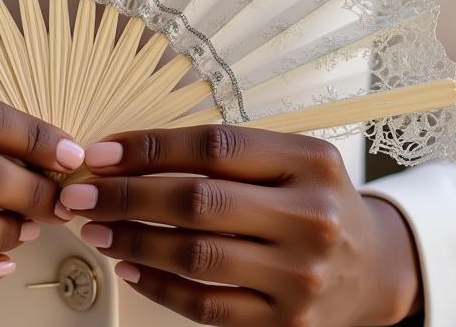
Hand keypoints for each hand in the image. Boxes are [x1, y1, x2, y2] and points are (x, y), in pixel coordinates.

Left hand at [58, 126, 420, 326]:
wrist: (375, 268)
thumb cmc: (315, 200)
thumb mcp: (290, 159)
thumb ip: (226, 153)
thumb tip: (129, 155)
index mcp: (308, 161)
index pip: (214, 146)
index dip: (149, 148)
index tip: (101, 153)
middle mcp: (309, 217)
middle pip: (199, 201)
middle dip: (127, 197)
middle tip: (81, 194)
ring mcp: (300, 276)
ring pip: (196, 256)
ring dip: (133, 240)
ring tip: (96, 228)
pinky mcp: (287, 325)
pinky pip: (207, 307)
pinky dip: (159, 287)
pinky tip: (128, 265)